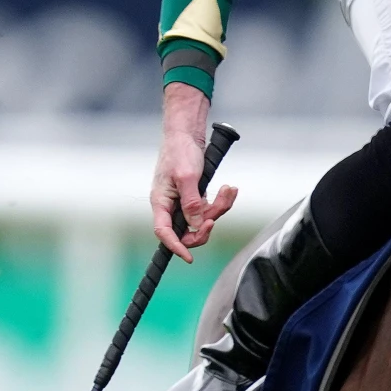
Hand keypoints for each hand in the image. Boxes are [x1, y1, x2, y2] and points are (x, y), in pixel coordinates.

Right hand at [151, 83, 237, 261]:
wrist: (187, 132)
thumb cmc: (180, 151)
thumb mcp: (187, 177)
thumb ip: (192, 203)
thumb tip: (195, 225)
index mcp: (161, 202)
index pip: (164, 232)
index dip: (175, 247)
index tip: (188, 258)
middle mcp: (171, 205)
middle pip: (188, 230)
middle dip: (207, 225)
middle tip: (217, 216)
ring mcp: (184, 201)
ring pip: (204, 218)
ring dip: (220, 208)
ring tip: (229, 189)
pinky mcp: (196, 196)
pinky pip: (211, 207)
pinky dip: (222, 200)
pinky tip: (230, 188)